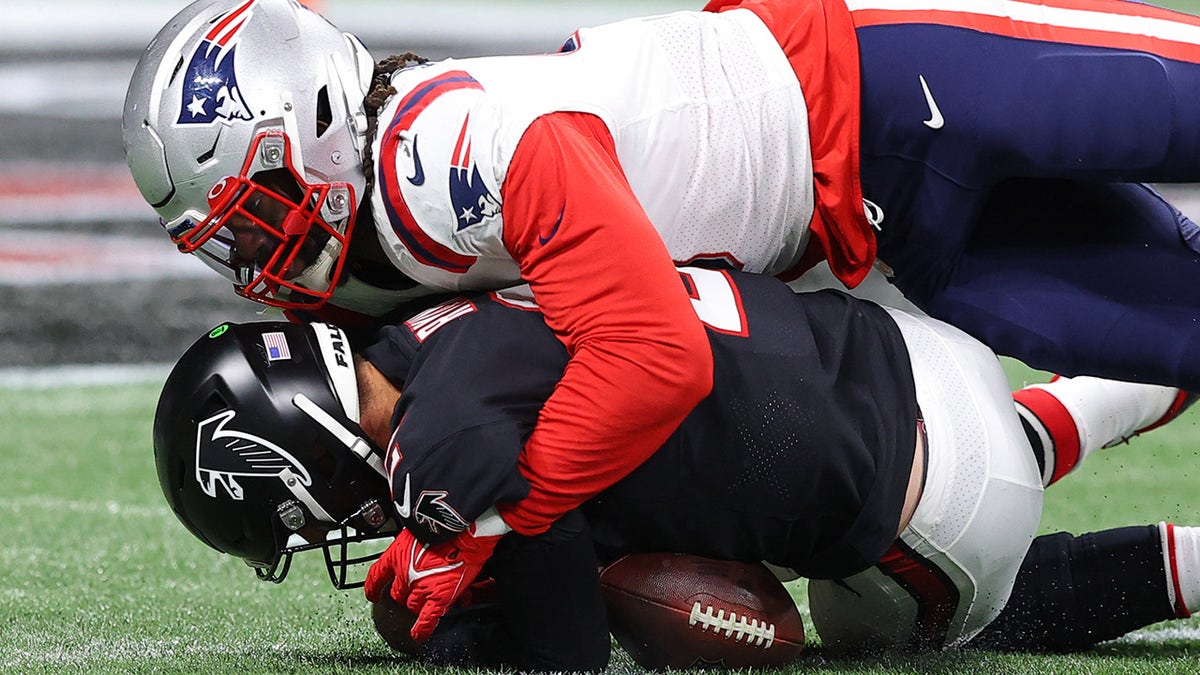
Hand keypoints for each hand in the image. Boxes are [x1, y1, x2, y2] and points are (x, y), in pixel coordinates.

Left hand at [365, 508, 508, 640]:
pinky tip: (419, 635)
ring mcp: (420, 588)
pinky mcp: (438, 598)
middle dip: (405, 593)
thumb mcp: (418, 530)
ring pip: (412, 605)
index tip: (372, 594)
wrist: (466, 530)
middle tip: (417, 588)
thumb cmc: (445, 525)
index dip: (373, 587)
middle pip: (397, 594)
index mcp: (396, 555)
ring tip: (430, 596)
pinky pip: (427, 620)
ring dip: (419, 603)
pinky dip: (422, 630)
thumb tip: (414, 547)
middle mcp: (404, 574)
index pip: (377, 575)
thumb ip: (411, 544)